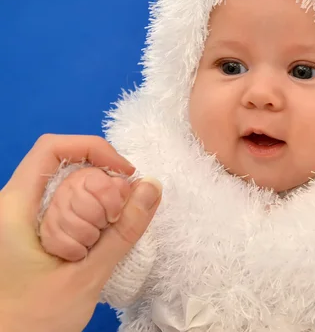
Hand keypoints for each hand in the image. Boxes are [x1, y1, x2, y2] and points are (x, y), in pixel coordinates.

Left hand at [0, 134, 161, 331]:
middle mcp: (11, 205)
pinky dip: (87, 215)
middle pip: (63, 166)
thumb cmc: (33, 320)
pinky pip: (63, 206)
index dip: (94, 148)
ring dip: (95, 203)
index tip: (125, 172)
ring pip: (65, 187)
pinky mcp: (28, 231)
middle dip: (100, 183)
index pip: (52, 148)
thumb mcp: (86, 276)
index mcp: (13, 207)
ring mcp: (18, 218)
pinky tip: (96, 241)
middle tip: (122, 211)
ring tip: (107, 233)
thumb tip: (152, 186)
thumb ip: (122, 231)